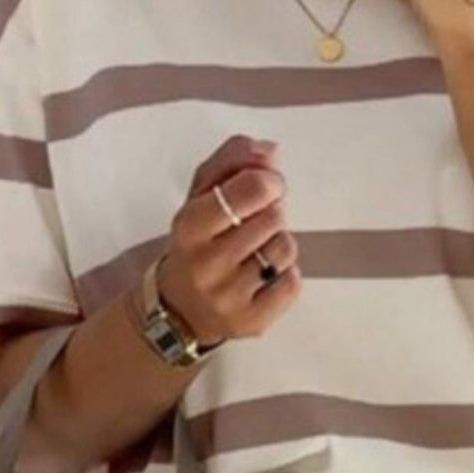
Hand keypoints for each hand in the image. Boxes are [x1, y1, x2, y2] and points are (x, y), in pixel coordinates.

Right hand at [158, 135, 301, 345]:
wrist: (180, 309)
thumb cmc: (198, 242)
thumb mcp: (201, 195)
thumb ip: (232, 162)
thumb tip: (270, 151)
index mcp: (189, 226)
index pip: (248, 190)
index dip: (268, 181)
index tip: (268, 184)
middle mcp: (205, 264)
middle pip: (273, 217)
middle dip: (270, 214)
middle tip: (253, 224)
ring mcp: (228, 297)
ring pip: (285, 248)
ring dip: (278, 243)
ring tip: (255, 251)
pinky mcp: (251, 321)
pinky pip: (293, 282)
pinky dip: (285, 274)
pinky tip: (263, 277)